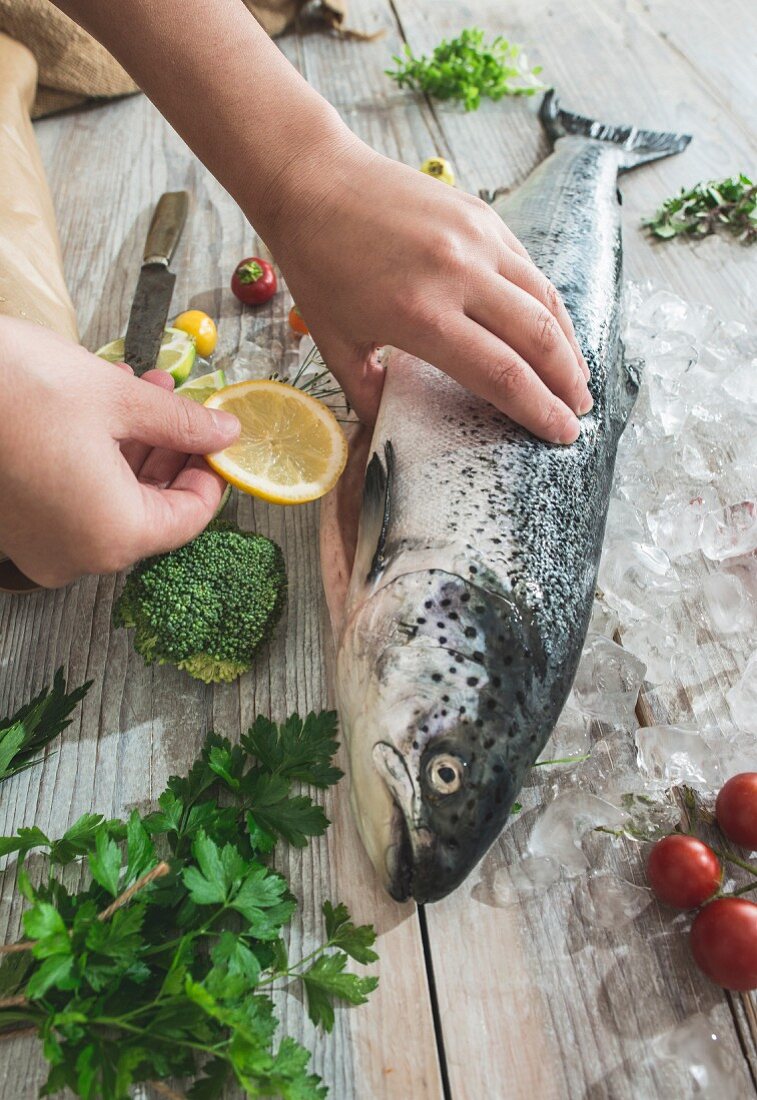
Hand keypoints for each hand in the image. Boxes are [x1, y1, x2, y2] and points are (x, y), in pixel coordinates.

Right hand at [0, 318, 238, 587]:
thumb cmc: (17, 389)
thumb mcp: (119, 399)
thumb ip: (181, 424)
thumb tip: (224, 433)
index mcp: (113, 535)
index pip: (190, 518)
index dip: (211, 474)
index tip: (219, 438)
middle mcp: (78, 555)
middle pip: (151, 511)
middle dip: (173, 454)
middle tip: (188, 408)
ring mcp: (42, 545)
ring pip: (113, 503)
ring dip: (138, 451)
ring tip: (151, 394)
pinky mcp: (18, 526)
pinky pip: (76, 501)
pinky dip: (100, 463)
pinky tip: (110, 412)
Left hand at [268, 139, 591, 441]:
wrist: (314, 180)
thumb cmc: (318, 267)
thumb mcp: (335, 344)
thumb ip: (369, 395)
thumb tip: (395, 430)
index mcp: (421, 315)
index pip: (500, 374)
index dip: (538, 410)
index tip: (562, 435)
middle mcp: (458, 275)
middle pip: (536, 339)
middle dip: (566, 384)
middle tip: (579, 413)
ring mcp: (476, 239)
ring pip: (543, 300)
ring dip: (568, 345)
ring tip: (577, 378)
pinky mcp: (482, 214)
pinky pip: (528, 269)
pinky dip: (548, 305)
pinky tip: (552, 330)